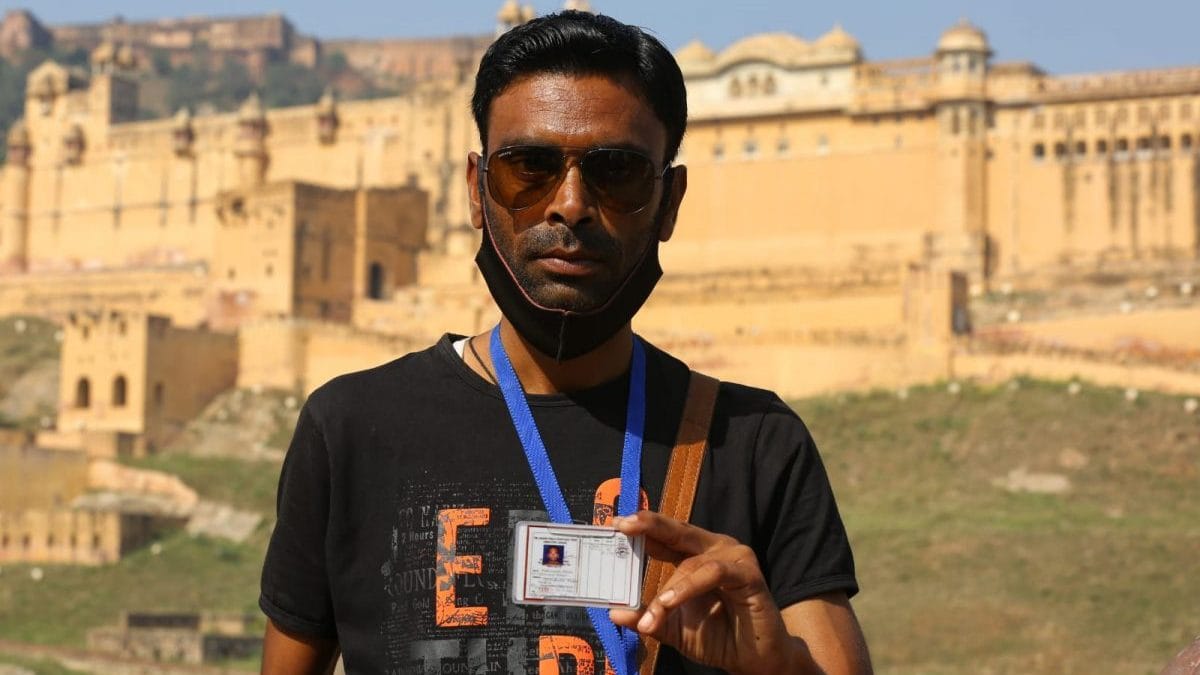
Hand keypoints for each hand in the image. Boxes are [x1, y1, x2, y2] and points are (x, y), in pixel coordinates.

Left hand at [608, 511, 805, 674]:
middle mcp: (714, 549)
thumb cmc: (716, 637)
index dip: (641, 529)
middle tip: (624, 525)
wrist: (752, 661)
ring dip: (669, 588)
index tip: (614, 524)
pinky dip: (690, 587)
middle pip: (678, 531)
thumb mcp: (673, 628)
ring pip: (692, 562)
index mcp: (695, 555)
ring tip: (654, 611)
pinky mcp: (748, 574)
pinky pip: (714, 573)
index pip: (664, 537)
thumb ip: (647, 618)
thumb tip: (614, 612)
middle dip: (650, 525)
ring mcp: (733, 558)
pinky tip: (671, 601)